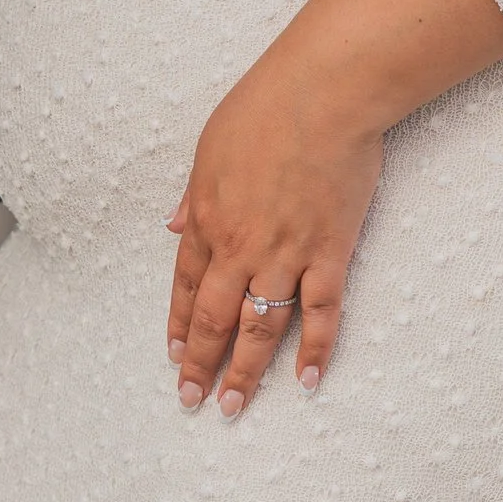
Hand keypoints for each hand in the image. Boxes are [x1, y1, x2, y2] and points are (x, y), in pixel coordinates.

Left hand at [165, 42, 385, 416]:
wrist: (322, 94)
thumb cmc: (265, 108)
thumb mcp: (209, 148)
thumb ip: (192, 195)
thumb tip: (173, 226)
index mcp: (207, 218)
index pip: (185, 286)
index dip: (179, 326)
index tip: (175, 357)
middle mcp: (240, 246)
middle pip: (214, 318)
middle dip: (200, 364)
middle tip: (192, 400)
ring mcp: (285, 254)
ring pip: (259, 327)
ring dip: (245, 372)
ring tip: (233, 406)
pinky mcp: (329, 253)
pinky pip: (321, 312)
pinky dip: (316, 350)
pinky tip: (308, 380)